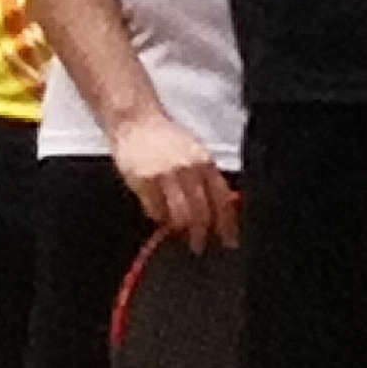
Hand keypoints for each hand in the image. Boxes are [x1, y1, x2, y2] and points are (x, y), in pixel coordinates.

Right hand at [108, 111, 238, 248]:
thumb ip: (207, 178)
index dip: (227, 225)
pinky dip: (158, 217)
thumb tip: (222, 208)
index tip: (229, 242)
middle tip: (199, 247)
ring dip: (179, 229)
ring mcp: (166, 175)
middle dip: (201, 235)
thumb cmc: (167, 139)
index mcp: (205, 163)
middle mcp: (189, 169)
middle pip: (201, 212)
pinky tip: (157, 214)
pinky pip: (155, 211)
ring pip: (179, 216)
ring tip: (177, 234)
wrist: (137, 121)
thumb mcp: (195, 153)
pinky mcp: (144, 181)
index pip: (222, 200)